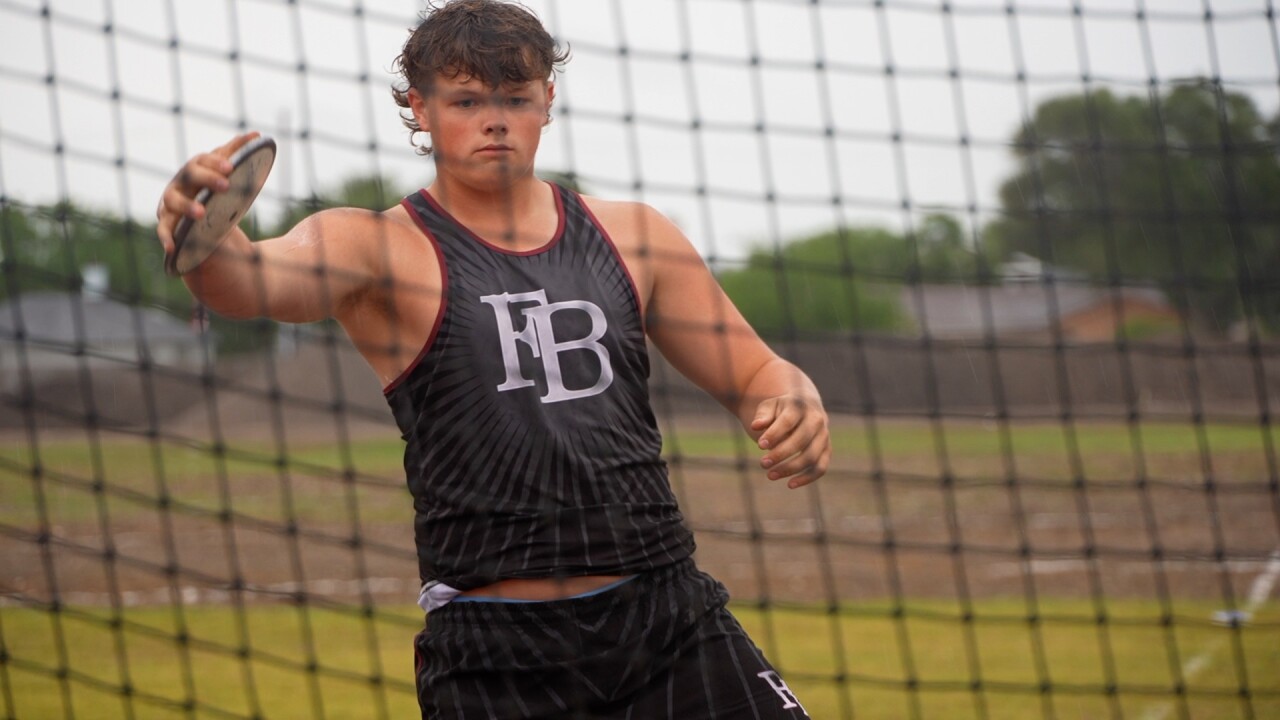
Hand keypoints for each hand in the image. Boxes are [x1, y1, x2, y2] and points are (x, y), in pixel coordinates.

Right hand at [155, 132, 260, 258]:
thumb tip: (256, 134)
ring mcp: (170, 202)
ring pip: (174, 201)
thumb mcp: (224, 173)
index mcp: (196, 168)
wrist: (199, 214)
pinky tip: (172, 247)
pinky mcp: (167, 222)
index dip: (216, 163)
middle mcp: (180, 182)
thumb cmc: (212, 189)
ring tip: (201, 213)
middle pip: (189, 175)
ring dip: (186, 206)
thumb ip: (236, 153)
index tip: (231, 167)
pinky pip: (163, 230)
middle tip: (225, 186)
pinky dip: (165, 237)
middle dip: (207, 179)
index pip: (203, 160)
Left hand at [749, 394, 830, 488]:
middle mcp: (816, 420)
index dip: (774, 434)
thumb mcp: (769, 407)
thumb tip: (756, 426)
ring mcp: (824, 436)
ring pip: (811, 456)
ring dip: (791, 468)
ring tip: (770, 475)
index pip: (788, 422)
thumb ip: (762, 416)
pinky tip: (790, 485)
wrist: (804, 407)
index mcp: (800, 406)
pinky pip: (821, 467)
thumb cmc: (781, 410)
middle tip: (762, 463)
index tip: (759, 445)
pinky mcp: (827, 450)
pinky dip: (807, 478)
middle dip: (781, 454)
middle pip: (801, 440)